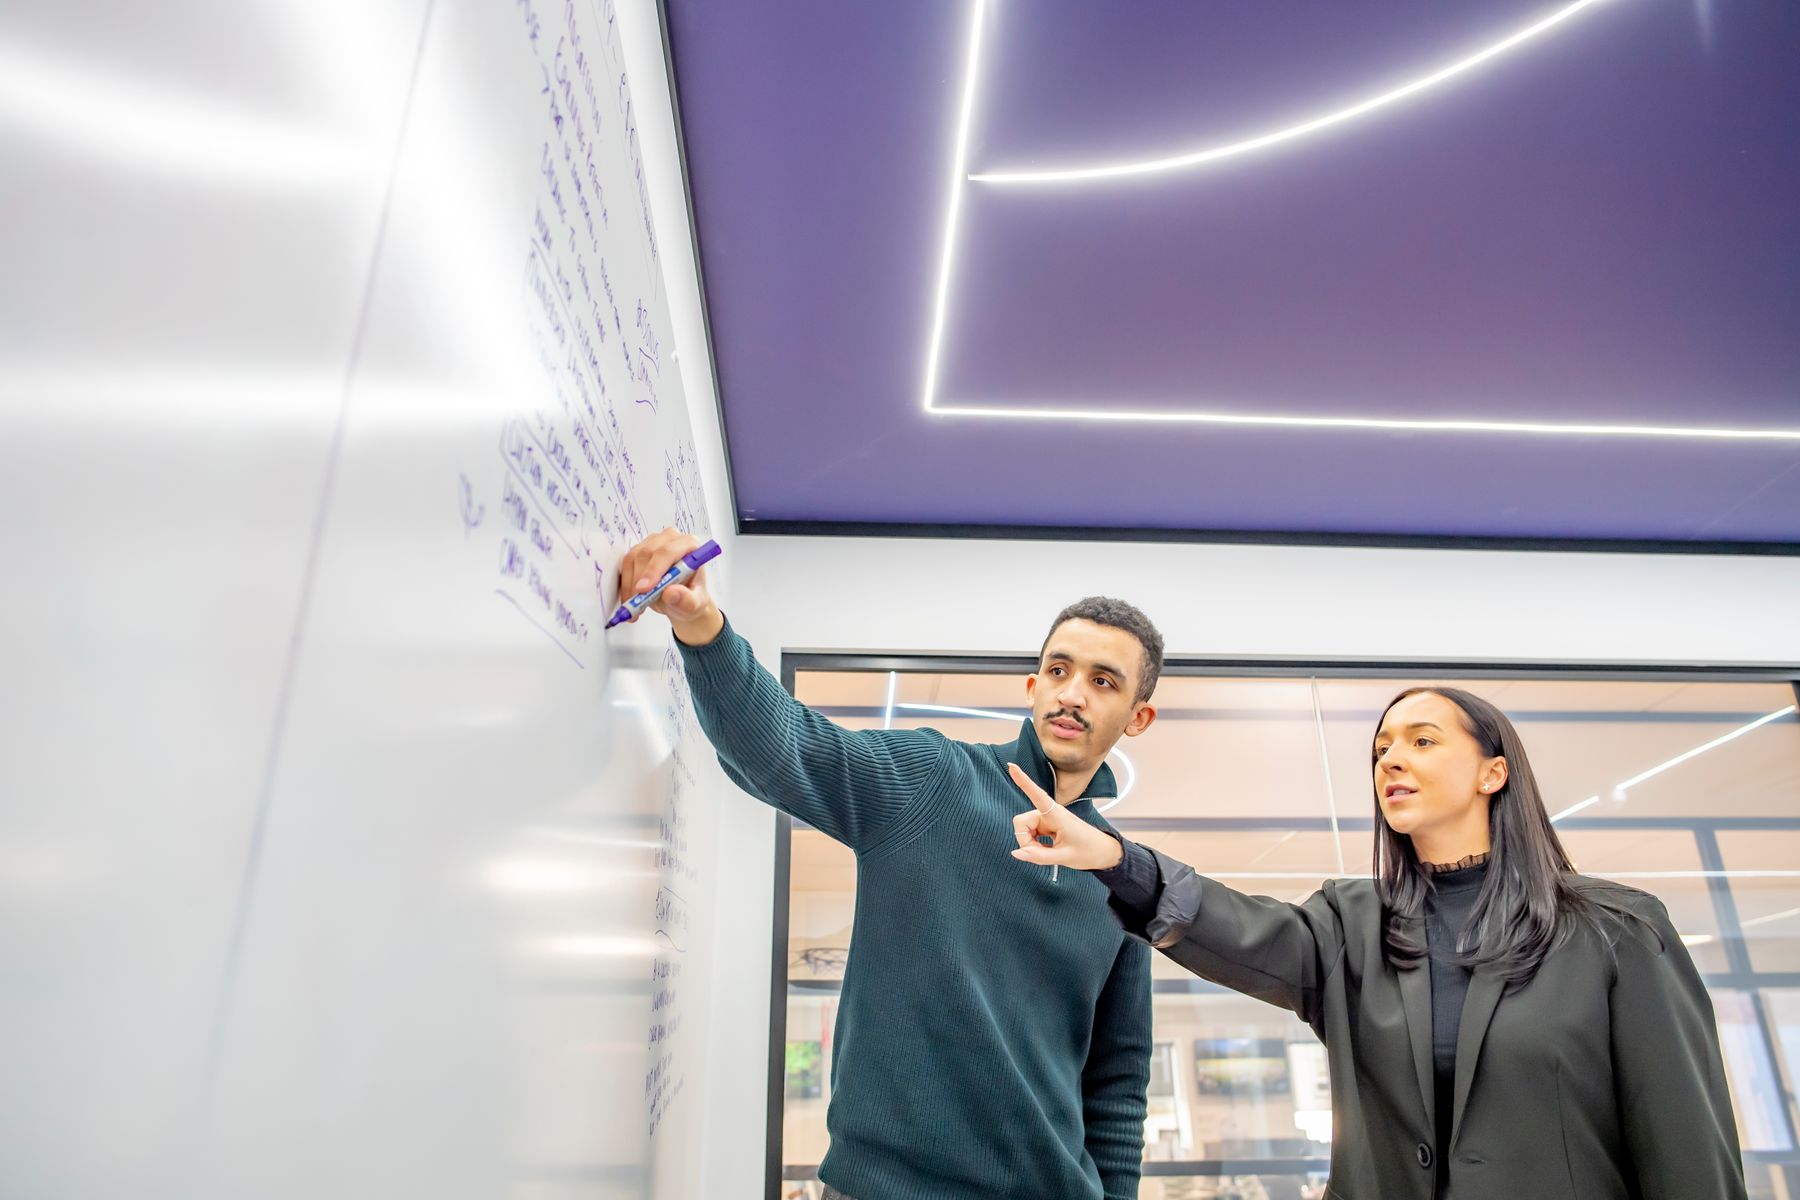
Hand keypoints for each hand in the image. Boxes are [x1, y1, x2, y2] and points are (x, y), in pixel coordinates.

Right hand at [616, 528, 722, 644]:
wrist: (680, 598)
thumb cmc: (689, 597)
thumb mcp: (693, 605)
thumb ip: (686, 600)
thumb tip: (671, 593)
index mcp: (689, 545)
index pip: (668, 552)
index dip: (654, 570)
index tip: (644, 589)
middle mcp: (670, 539)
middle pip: (648, 553)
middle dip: (640, 579)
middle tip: (637, 601)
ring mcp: (652, 542)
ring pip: (634, 558)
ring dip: (631, 584)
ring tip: (637, 605)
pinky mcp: (638, 550)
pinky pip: (626, 565)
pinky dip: (626, 584)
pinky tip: (630, 599)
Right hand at [1007, 763, 1124, 869]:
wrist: (1103, 853)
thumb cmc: (1088, 851)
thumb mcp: (1063, 857)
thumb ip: (1038, 856)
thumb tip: (1015, 853)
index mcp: (1056, 815)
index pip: (1037, 795)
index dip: (1023, 781)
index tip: (1011, 766)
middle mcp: (1049, 813)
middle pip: (1021, 822)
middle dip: (1025, 840)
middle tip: (1041, 854)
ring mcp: (1047, 819)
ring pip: (1025, 829)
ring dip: (1031, 844)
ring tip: (1049, 852)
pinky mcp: (1047, 825)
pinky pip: (1030, 833)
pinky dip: (1034, 844)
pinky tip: (1047, 849)